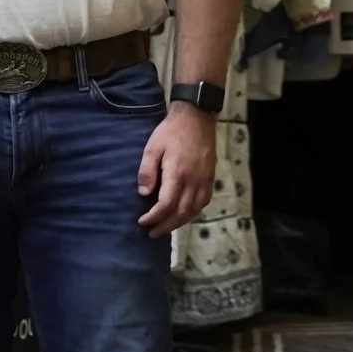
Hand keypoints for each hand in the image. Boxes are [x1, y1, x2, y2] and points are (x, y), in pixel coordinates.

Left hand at [137, 106, 216, 235]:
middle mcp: (194, 181)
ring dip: (179, 223)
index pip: (166, 205)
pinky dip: (192, 213)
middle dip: (165, 226)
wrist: (197, 118)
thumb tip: (144, 194)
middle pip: (181, 213)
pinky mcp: (210, 178)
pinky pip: (203, 202)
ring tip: (165, 228)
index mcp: (178, 174)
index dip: (154, 217)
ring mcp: (205, 180)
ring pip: (194, 210)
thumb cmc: (171, 131)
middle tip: (151, 233)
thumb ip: (147, 171)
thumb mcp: (152, 148)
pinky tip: (182, 215)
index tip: (142, 222)